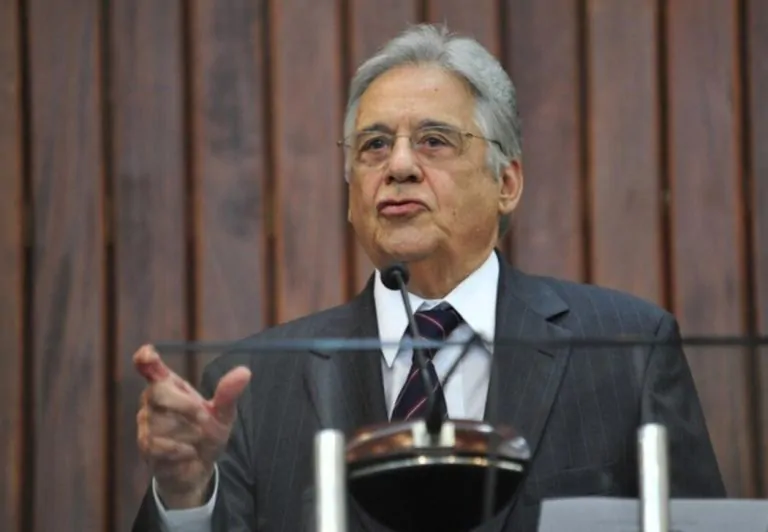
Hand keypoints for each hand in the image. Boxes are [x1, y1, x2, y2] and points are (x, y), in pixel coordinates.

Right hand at [134, 345, 250, 508]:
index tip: (148, 354)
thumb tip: (244, 371)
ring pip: (162, 422)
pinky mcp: (145, 447)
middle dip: (187, 406)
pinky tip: (189, 453)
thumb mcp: (222, 414)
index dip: (146, 359)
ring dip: (189, 432)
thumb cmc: (206, 435)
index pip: (150, 367)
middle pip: (159, 392)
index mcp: (171, 386)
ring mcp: (146, 424)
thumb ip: (228, 394)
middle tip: (203, 418)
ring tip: (196, 438)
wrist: (197, 470)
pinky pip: (162, 444)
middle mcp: (153, 401)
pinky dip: (183, 450)